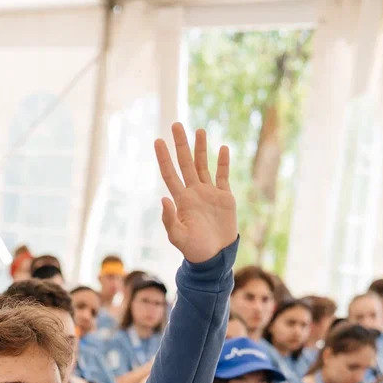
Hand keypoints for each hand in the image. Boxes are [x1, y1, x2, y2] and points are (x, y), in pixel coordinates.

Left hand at [154, 123, 235, 263]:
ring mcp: (209, 194)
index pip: (170, 174)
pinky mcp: (224, 198)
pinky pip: (223, 176)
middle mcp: (194, 193)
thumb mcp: (179, 237)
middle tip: (176, 125)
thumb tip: (163, 199)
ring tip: (199, 130)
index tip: (158, 141)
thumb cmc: (195, 250)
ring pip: (203, 165)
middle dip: (181, 145)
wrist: (215, 257)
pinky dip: (223, 163)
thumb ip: (170, 219)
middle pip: (186, 164)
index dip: (164, 158)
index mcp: (182, 200)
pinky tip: (223, 149)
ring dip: (201, 148)